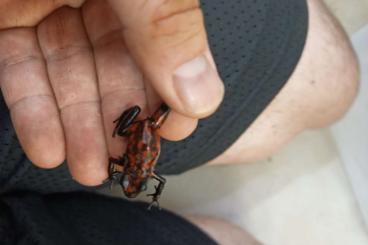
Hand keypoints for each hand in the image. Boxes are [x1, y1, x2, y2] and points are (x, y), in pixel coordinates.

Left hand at [0, 0, 223, 184]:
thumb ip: (169, 29)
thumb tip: (202, 96)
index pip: (165, 51)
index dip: (171, 95)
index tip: (174, 133)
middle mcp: (105, 0)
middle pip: (115, 70)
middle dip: (117, 123)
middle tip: (120, 163)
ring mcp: (55, 6)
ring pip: (69, 75)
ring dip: (77, 128)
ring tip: (84, 169)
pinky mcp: (10, 15)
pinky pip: (21, 65)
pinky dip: (32, 108)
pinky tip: (47, 148)